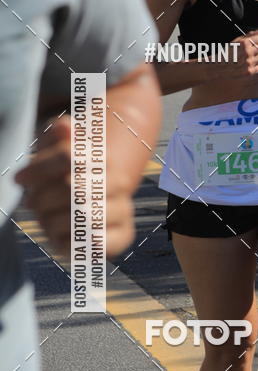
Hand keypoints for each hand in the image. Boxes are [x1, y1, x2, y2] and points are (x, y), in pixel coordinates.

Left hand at [15, 115, 135, 259]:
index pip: (69, 157)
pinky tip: (59, 236)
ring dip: (53, 221)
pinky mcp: (124, 236)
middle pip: (72, 188)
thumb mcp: (53, 147)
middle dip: (43, 198)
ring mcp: (124, 209)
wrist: (87, 203)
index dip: (40, 168)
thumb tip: (65, 128)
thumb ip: (56, 133)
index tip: (19, 180)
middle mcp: (119, 182)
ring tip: (45, 220)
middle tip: (31, 204)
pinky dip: (69, 241)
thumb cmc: (61, 175)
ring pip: (83, 217)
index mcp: (103, 157)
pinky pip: (93, 242)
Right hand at [226, 27, 257, 76]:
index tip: (257, 42)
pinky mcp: (249, 71)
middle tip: (256, 50)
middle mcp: (247, 52)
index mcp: (244, 43)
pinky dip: (256, 66)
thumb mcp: (237, 41)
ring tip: (252, 57)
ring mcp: (248, 62)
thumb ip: (250, 35)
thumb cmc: (228, 53)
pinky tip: (249, 64)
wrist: (219, 66)